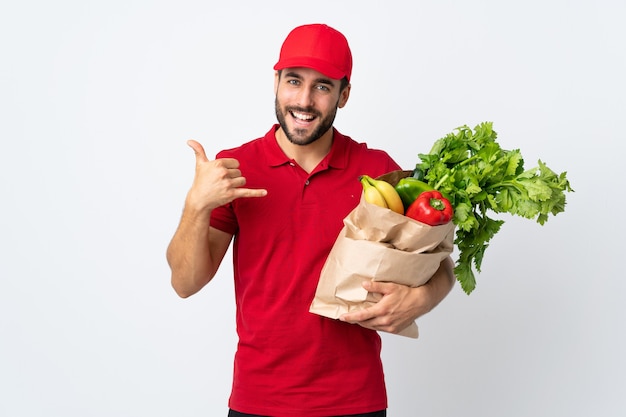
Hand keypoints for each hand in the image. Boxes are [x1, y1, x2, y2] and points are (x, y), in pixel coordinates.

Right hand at [185, 140, 266, 211]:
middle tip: (221, 182)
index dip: (230, 168)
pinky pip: (247, 192)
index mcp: (218, 164)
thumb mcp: (200, 164)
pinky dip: (257, 193)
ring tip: (225, 188)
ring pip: (242, 181)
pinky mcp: (232, 194)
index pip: (235, 163)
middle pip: (239, 172)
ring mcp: (228, 184)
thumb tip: (190, 140)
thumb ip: (198, 150)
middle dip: (232, 177)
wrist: (199, 200)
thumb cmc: (200, 182)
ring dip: (236, 184)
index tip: (221, 173)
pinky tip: (265, 193)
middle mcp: (223, 173)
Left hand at [339, 257, 454, 333]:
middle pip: (365, 323)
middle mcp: (385, 320)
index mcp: (382, 310)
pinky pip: (380, 329)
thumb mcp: (390, 287)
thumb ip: (376, 286)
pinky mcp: (395, 329)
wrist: (421, 302)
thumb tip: (363, 285)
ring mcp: (390, 326)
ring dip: (364, 323)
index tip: (341, 318)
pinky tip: (372, 321)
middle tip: (347, 317)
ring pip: (372, 327)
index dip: (350, 317)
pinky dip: (374, 325)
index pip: (362, 316)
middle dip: (355, 321)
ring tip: (357, 319)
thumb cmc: (406, 293)